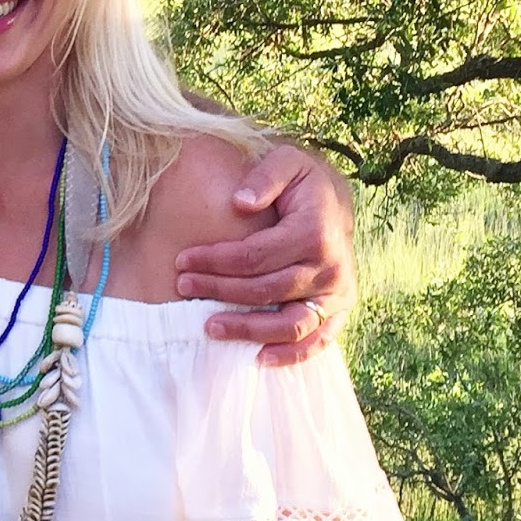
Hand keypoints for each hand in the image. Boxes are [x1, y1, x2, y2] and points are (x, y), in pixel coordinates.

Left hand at [174, 143, 355, 365]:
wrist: (336, 202)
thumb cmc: (302, 182)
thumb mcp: (286, 161)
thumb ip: (264, 177)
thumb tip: (238, 202)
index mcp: (315, 231)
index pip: (254, 255)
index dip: (214, 260)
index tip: (181, 261)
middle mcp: (330, 267)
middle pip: (264, 290)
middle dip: (218, 290)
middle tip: (183, 286)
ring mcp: (336, 293)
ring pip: (289, 323)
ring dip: (247, 329)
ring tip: (209, 327)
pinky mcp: (339, 310)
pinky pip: (318, 340)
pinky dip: (291, 355)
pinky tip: (258, 359)